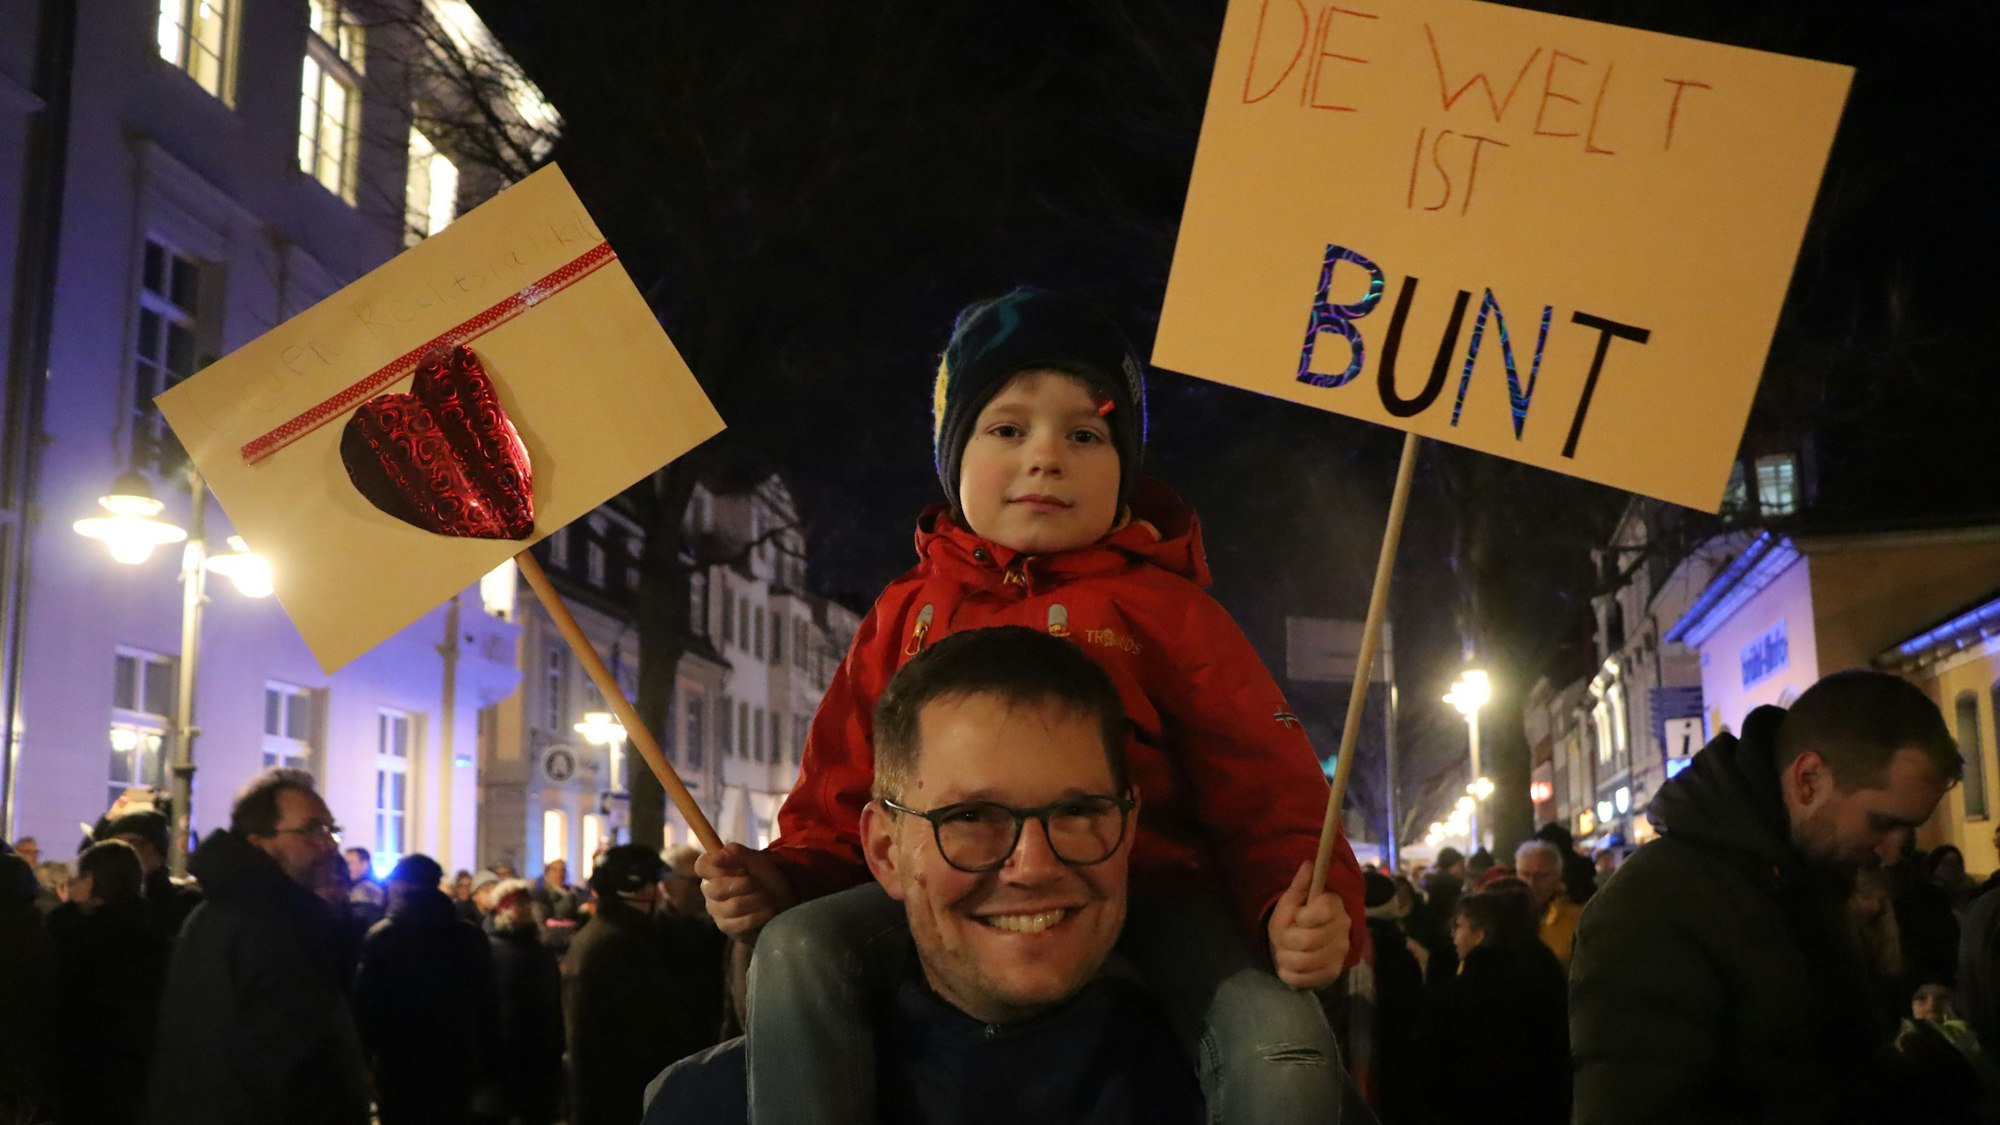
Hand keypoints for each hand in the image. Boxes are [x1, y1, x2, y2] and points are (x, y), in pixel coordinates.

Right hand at [696, 842, 795, 944]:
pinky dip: (759, 915)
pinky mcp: (726, 927)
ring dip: (757, 899)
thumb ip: (737, 853)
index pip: (701, 866)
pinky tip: (768, 911)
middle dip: (747, 885)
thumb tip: (716, 857)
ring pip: (732, 906)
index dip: (723, 867)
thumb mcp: (757, 860)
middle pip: (717, 889)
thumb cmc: (767, 877)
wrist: (783, 901)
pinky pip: (739, 923)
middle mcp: (709, 890)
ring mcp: (716, 910)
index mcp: (713, 869)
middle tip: (761, 883)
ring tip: (769, 896)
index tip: (743, 869)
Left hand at [1267, 861, 1350, 990]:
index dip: (1304, 916)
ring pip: (1302, 962)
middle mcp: (1342, 931)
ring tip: (1286, 951)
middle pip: (1308, 940)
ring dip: (1285, 957)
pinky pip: (1302, 979)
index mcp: (1335, 907)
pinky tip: (1290, 965)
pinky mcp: (1332, 974)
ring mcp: (1339, 954)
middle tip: (1285, 936)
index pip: (1325, 911)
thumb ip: (1300, 884)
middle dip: (1286, 939)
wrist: (1298, 945)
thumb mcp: (1291, 900)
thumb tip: (1308, 863)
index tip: (1298, 916)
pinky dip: (1289, 974)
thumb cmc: (1294, 919)